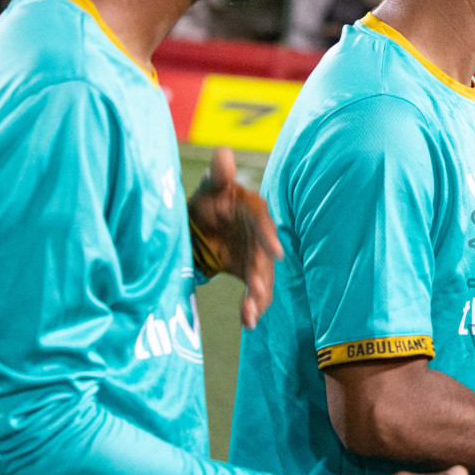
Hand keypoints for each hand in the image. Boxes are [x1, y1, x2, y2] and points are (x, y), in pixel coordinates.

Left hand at [187, 146, 283, 327]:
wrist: (199, 224)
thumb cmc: (208, 200)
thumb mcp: (208, 188)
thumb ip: (216, 175)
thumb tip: (223, 151)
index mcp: (253, 211)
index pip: (264, 223)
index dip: (269, 238)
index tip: (275, 254)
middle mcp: (260, 235)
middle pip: (265, 258)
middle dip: (262, 276)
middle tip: (256, 292)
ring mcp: (256, 256)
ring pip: (262, 279)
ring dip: (259, 298)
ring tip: (250, 317)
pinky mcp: (248, 274)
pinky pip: (254, 293)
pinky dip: (252, 308)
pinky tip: (247, 323)